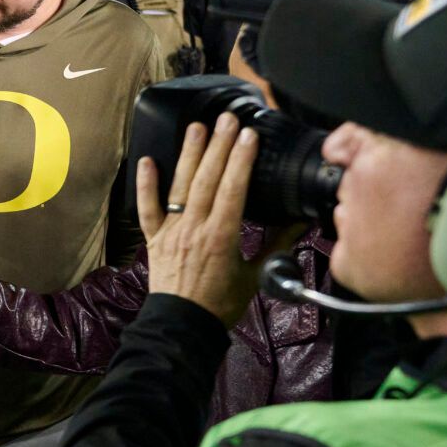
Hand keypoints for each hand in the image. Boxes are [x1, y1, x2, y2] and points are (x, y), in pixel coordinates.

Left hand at [136, 116, 286, 327]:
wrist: (182, 327)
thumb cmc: (220, 305)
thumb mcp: (255, 277)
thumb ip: (276, 247)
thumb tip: (300, 223)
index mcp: (221, 236)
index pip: (233, 189)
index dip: (241, 160)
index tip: (248, 135)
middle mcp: (194, 228)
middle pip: (207, 180)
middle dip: (218, 146)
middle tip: (226, 118)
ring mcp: (171, 232)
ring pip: (180, 186)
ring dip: (189, 154)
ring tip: (197, 127)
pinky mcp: (154, 240)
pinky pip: (148, 209)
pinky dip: (146, 185)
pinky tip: (148, 161)